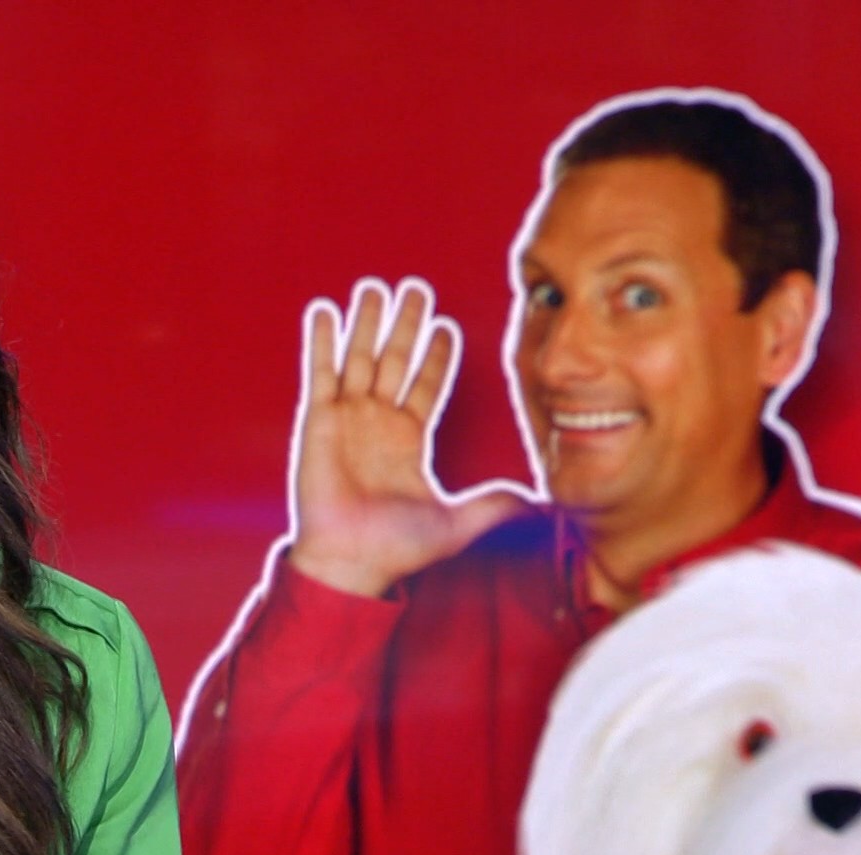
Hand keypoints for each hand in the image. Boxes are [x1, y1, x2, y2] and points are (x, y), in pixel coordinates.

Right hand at [287, 277, 526, 597]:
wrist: (351, 562)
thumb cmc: (397, 549)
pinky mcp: (318, 421)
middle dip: (406, 324)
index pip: (426, 385)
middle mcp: (378, 423)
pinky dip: (322, 342)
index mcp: (409, 440)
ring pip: (360, 358)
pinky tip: (325, 311)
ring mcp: (347, 419)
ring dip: (367, 321)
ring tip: (375, 286)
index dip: (437, 356)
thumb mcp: (459, 522)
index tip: (447, 325)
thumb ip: (496, 505)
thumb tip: (542, 504)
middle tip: (416, 288)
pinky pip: (321, 373)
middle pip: (394, 360)